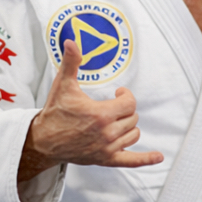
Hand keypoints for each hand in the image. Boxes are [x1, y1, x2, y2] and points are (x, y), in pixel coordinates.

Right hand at [18, 40, 162, 181]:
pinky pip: (130, 160)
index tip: (118, 93)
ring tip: (116, 122)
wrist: (43, 141)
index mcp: (101, 114)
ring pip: (134, 134)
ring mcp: (107, 148)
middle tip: (113, 108)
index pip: (130, 103)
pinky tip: (158, 157)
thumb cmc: (55, 113)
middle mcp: (107, 133)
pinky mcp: (106, 160)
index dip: (126, 96)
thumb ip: (71, 63)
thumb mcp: (63, 86)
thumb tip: (71, 41)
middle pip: (133, 118)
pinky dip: (145, 159)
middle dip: (125, 110)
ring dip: (129, 126)